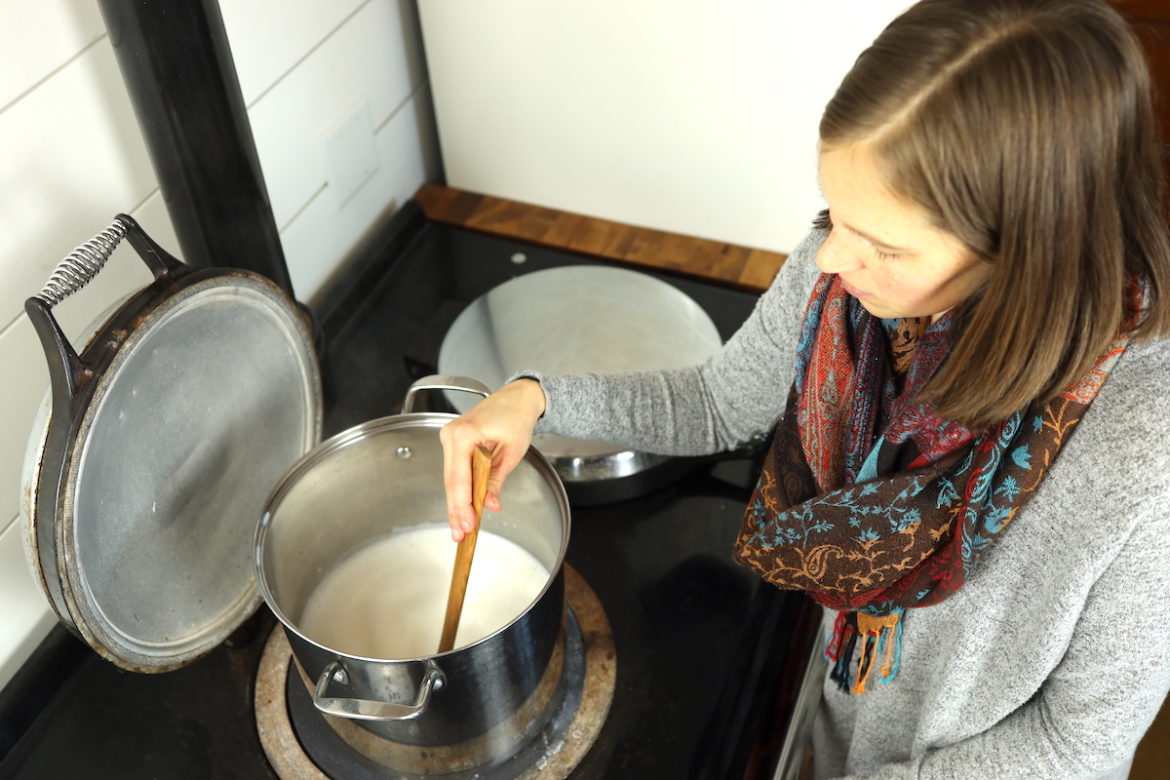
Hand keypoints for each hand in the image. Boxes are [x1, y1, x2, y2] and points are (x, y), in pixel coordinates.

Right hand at [439, 379, 546, 540]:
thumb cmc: (517, 418)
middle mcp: (451, 435)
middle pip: (451, 481)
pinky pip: (455, 471)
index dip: (462, 505)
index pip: (459, 478)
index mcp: (464, 434)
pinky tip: (461, 509)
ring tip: (460, 528)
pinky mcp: (454, 442)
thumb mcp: (511, 453)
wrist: (517, 398)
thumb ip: (495, 481)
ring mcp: (450, 438)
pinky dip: (460, 490)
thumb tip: (488, 505)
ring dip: (456, 503)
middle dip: (456, 510)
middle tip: (460, 535)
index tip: (467, 525)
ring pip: (451, 479)